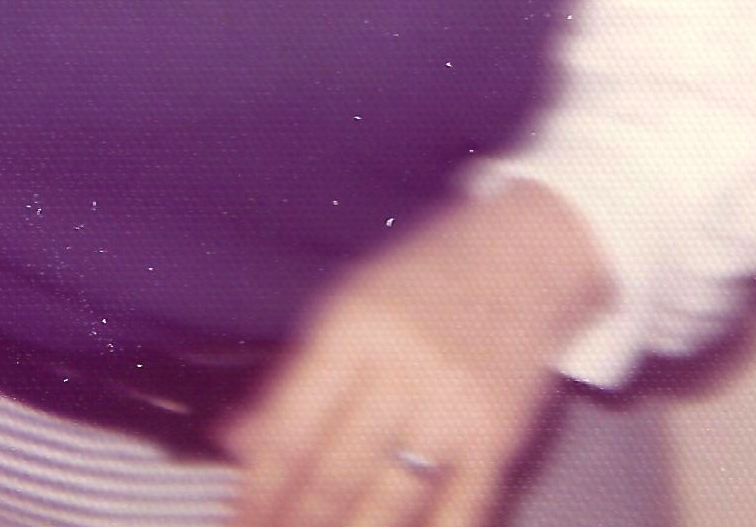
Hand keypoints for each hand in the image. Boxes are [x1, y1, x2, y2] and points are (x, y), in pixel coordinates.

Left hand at [216, 182, 611, 526]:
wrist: (522, 256)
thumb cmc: (424, 278)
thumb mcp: (347, 303)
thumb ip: (292, 377)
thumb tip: (233, 441)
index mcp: (355, 327)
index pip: (292, 426)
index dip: (258, 487)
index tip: (236, 520)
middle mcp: (405, 367)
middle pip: (336, 472)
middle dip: (294, 524)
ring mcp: (456, 406)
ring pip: (391, 503)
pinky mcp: (499, 437)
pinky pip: (458, 511)